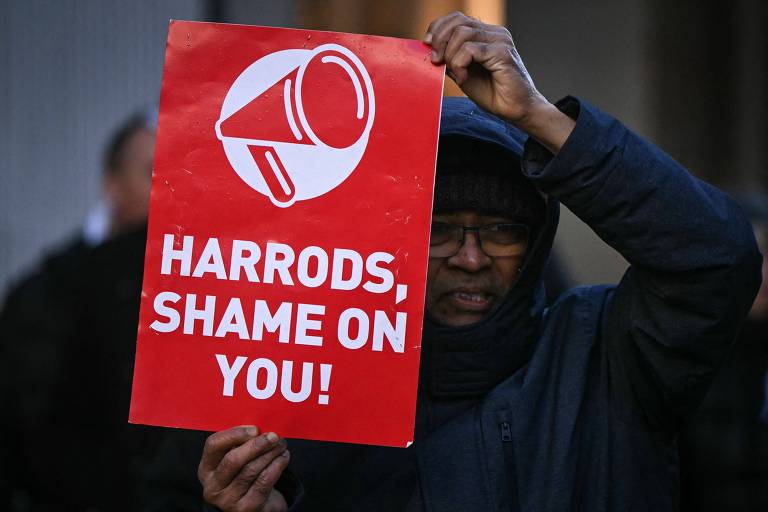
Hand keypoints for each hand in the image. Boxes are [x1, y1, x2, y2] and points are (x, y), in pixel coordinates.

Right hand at [198, 425, 289, 511]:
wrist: (257, 505)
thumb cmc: (246, 475)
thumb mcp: (237, 459)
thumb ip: (241, 443)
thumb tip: (260, 428)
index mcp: (206, 469)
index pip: (213, 445)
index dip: (234, 434)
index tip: (255, 429)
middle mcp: (213, 487)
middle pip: (233, 460)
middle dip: (256, 445)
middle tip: (273, 436)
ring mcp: (227, 500)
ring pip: (251, 470)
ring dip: (270, 454)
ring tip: (281, 445)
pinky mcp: (246, 508)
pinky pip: (264, 482)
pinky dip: (277, 466)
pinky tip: (283, 458)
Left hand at [425, 12, 574, 152]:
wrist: (516, 110)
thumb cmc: (493, 93)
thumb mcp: (464, 73)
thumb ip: (451, 60)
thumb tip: (431, 51)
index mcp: (486, 34)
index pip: (457, 18)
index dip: (438, 28)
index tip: (427, 44)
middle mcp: (494, 32)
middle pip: (457, 22)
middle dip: (440, 40)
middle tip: (436, 61)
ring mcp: (500, 40)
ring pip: (461, 35)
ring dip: (451, 56)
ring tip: (457, 74)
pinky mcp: (502, 52)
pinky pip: (470, 50)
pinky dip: (460, 65)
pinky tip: (464, 78)